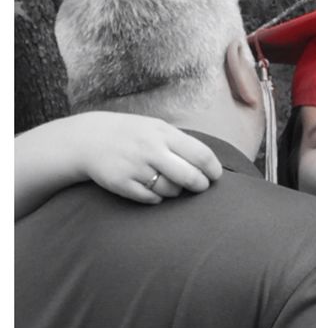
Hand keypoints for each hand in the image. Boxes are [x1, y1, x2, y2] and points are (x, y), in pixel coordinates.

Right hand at [72, 111, 222, 203]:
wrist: (88, 139)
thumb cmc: (131, 135)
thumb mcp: (156, 128)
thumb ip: (181, 143)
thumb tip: (210, 165)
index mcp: (163, 133)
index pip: (200, 154)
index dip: (213, 169)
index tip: (215, 176)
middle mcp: (150, 149)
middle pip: (190, 176)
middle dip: (199, 185)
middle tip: (199, 186)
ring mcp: (136, 167)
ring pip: (172, 190)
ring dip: (175, 191)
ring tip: (168, 182)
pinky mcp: (123, 183)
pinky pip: (152, 199)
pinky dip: (155, 196)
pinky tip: (149, 187)